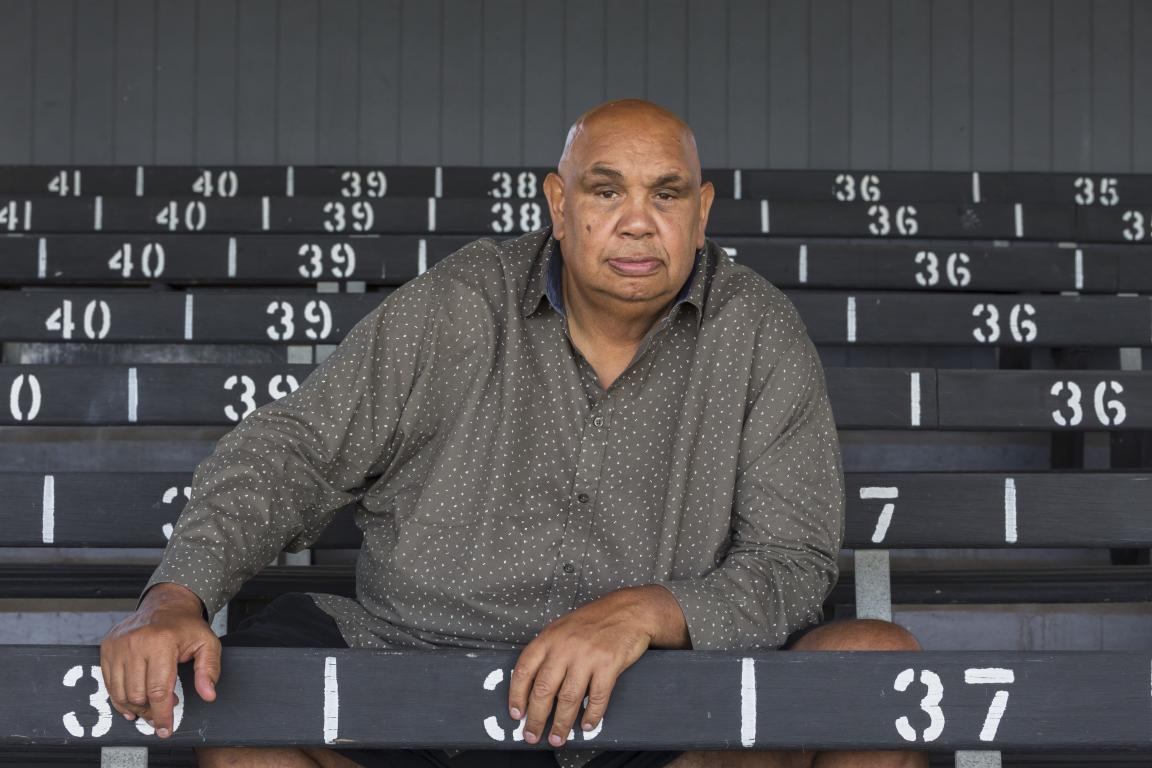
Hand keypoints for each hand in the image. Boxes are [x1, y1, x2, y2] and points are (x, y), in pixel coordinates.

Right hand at [99, 582, 220, 737]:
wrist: (166, 604)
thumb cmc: (186, 627)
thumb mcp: (207, 644)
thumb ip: (209, 670)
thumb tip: (208, 694)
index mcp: (161, 642)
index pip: (159, 690)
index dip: (163, 714)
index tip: (166, 729)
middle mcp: (135, 643)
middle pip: (138, 695)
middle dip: (151, 712)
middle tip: (161, 715)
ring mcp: (118, 645)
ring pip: (121, 693)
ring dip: (135, 707)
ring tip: (150, 708)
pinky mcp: (107, 648)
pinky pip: (109, 684)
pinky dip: (120, 698)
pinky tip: (132, 703)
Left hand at [507, 585, 687, 747]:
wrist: (628, 611)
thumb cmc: (593, 621)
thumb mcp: (562, 628)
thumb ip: (547, 652)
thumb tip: (533, 685)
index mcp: (548, 638)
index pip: (524, 670)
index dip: (516, 696)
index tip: (516, 714)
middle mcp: (564, 647)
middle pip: (543, 689)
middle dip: (536, 718)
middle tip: (532, 735)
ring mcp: (586, 656)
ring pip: (568, 698)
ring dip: (562, 723)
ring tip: (558, 737)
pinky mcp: (608, 664)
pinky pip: (597, 697)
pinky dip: (591, 715)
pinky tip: (587, 725)